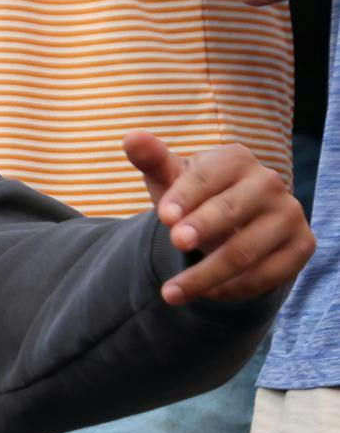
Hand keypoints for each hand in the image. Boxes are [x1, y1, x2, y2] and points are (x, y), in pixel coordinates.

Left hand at [123, 131, 315, 305]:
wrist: (235, 225)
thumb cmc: (195, 198)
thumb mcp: (172, 181)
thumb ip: (153, 161)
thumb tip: (131, 138)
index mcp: (236, 159)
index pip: (208, 176)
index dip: (186, 196)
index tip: (164, 217)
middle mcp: (269, 182)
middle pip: (231, 210)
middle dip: (202, 227)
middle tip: (176, 243)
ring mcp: (289, 214)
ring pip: (246, 250)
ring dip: (206, 275)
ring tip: (170, 293)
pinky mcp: (301, 245)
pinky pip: (267, 274)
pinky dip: (233, 289)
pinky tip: (207, 294)